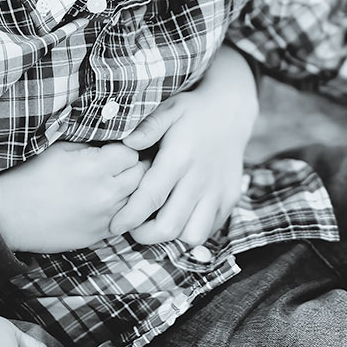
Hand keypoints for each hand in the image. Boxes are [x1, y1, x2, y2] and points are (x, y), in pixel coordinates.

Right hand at [0, 140, 145, 251]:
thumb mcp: (59, 147)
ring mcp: (104, 219)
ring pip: (137, 200)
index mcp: (95, 167)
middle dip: (134, 166)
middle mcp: (105, 195)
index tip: (118, 146)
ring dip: (130, 189)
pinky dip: (121, 209)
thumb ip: (92, 144)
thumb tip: (114, 139)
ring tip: (115, 181)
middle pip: (141, 175)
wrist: (8, 215)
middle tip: (121, 162)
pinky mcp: (100, 236)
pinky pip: (124, 220)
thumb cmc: (30, 175)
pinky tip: (105, 201)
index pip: (133, 152)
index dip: (127, 146)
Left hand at [110, 45, 258, 244]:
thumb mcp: (168, 109)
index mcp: (179, 158)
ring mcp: (218, 192)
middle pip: (170, 225)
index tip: (114, 225)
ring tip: (156, 223)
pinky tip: (178, 216)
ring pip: (192, 235)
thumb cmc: (192, 110)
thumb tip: (127, 143)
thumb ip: (147, 127)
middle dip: (145, 235)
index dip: (130, 217)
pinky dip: (191, 230)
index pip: (150, 197)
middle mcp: (200, 179)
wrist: (232, 110)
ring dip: (170, 236)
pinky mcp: (229, 199)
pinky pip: (210, 229)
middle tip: (132, 228)